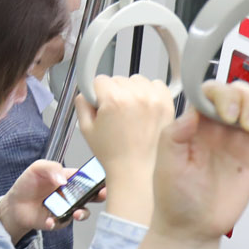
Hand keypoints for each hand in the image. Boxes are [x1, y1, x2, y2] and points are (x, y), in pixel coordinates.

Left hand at [0, 160, 94, 239]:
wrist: (15, 204)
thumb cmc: (28, 184)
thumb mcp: (37, 168)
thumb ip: (51, 168)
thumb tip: (63, 180)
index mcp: (70, 179)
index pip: (88, 177)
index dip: (98, 178)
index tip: (102, 178)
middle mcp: (72, 194)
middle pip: (93, 195)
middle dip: (101, 195)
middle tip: (101, 194)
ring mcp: (67, 209)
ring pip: (83, 212)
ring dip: (82, 213)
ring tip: (76, 213)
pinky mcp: (58, 221)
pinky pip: (62, 223)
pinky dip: (56, 223)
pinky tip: (48, 220)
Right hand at [73, 75, 175, 222]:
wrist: (134, 168)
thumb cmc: (112, 152)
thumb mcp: (85, 128)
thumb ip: (82, 103)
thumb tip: (87, 92)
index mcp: (113, 100)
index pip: (99, 80)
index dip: (97, 94)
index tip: (100, 105)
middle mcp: (135, 96)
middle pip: (118, 79)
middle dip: (114, 93)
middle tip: (115, 113)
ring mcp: (153, 99)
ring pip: (136, 80)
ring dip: (132, 91)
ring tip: (130, 111)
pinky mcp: (166, 104)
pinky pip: (156, 84)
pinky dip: (149, 92)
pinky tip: (143, 107)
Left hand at [148, 80, 248, 243]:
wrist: (194, 227)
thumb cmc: (176, 198)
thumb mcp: (167, 165)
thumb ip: (175, 136)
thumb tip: (191, 111)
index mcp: (194, 124)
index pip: (211, 92)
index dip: (222, 95)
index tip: (225, 115)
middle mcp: (218, 126)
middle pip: (239, 92)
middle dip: (246, 99)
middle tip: (243, 123)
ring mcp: (239, 137)